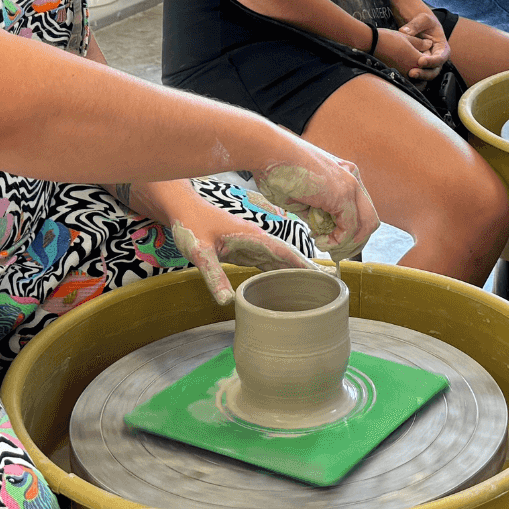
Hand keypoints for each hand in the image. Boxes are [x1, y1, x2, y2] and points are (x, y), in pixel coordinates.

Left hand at [163, 196, 318, 305]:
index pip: (287, 252)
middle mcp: (257, 239)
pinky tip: (284, 286)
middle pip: (289, 257)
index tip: (325, 278)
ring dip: (295, 274)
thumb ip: (213, 275)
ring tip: (313, 291)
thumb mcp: (199, 251)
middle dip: (308, 272)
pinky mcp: (243, 249)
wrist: (180, 207)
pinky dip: (278, 274)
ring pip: (279, 261)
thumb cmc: (190, 223)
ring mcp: (251, 244)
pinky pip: (267, 263)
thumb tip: (227, 301)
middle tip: (328, 291)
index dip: (306, 266)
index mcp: (254, 236)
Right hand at [254, 142, 380, 263]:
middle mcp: (352, 177)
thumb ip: (314, 212)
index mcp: (343, 175)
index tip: (327, 240)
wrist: (267, 150)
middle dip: (353, 242)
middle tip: (333, 252)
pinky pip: (350, 228)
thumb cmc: (276, 169)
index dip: (347, 232)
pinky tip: (320, 241)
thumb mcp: (300, 196)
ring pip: (366, 226)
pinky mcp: (343, 194)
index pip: (359, 210)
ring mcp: (350, 185)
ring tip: (325, 247)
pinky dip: (337, 242)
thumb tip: (319, 229)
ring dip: (347, 245)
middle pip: (369, 220)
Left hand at [383, 10, 450, 80]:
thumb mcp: (423, 19)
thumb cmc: (424, 22)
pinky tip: (402, 75)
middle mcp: (437, 58)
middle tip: (412, 73)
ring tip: (407, 74)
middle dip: (424, 73)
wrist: (419, 27)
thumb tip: (404, 32)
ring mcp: (428, 64)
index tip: (421, 61)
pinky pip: (417, 73)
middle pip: (434, 70)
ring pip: (426, 75)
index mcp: (442, 48)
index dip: (433, 61)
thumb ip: (415, 25)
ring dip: (418, 77)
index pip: (441, 57)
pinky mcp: (419, 67)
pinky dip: (411, 77)